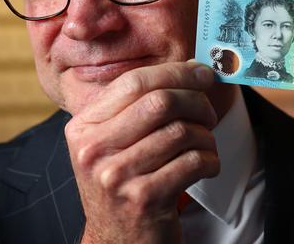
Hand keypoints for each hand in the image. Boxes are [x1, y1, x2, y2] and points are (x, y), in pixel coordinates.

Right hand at [64, 61, 219, 243]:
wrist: (118, 240)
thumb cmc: (125, 182)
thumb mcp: (116, 142)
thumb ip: (142, 104)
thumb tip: (191, 67)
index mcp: (83, 127)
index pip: (134, 82)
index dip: (175, 72)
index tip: (202, 73)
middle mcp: (92, 150)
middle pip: (160, 102)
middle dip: (196, 101)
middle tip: (209, 113)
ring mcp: (115, 176)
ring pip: (181, 131)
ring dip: (205, 136)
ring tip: (204, 145)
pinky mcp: (143, 199)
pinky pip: (193, 161)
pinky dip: (210, 160)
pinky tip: (205, 167)